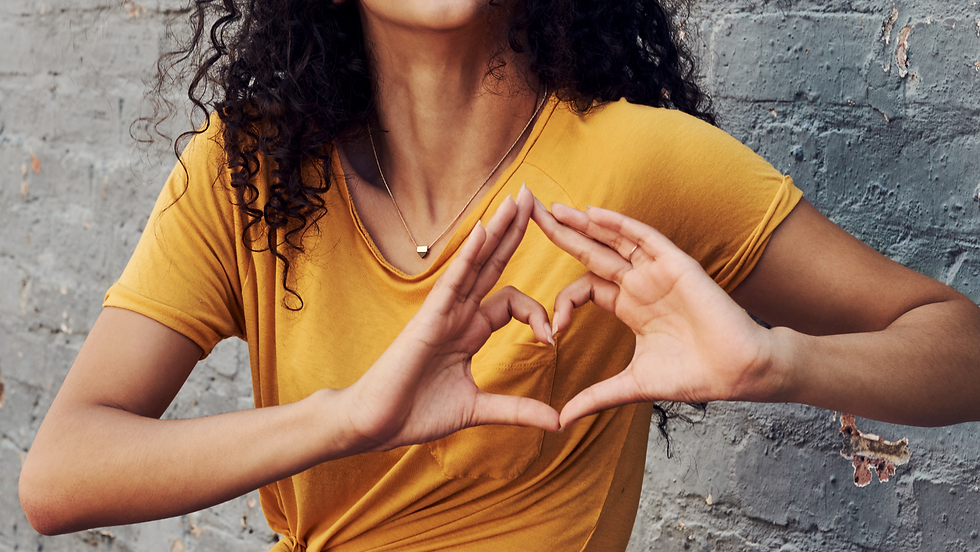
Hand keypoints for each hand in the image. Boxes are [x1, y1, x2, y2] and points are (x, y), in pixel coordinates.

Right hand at [341, 186, 559, 452]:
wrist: (376, 425)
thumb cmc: (416, 414)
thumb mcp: (479, 410)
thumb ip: (517, 410)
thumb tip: (558, 421)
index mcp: (470, 331)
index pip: (512, 301)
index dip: (538, 313)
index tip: (551, 341)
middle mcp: (459, 314)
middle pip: (494, 264)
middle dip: (515, 232)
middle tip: (537, 198)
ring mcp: (444, 312)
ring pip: (477, 262)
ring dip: (499, 230)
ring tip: (520, 199)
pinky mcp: (429, 318)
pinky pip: (453, 280)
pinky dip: (469, 255)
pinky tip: (484, 229)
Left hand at [531, 199, 777, 427]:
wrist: (738, 373)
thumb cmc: (694, 376)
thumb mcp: (632, 385)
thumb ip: (596, 397)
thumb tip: (561, 421)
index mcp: (629, 307)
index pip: (584, 288)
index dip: (562, 303)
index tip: (552, 332)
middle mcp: (639, 284)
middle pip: (591, 252)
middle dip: (560, 233)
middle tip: (527, 213)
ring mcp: (657, 272)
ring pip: (613, 238)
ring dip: (583, 223)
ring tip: (551, 208)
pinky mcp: (676, 265)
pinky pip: (643, 237)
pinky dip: (618, 225)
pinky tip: (591, 214)